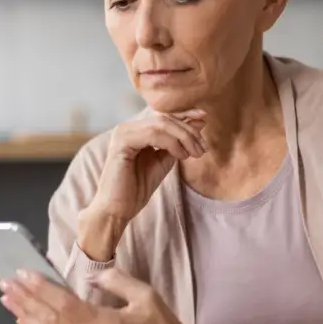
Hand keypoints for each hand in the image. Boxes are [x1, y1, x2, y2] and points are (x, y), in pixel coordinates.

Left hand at [0, 268, 215, 323]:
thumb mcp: (146, 296)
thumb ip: (116, 281)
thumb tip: (90, 277)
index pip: (65, 306)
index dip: (42, 289)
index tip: (24, 273)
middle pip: (50, 320)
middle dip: (25, 300)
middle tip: (5, 282)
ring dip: (25, 314)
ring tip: (8, 298)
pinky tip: (25, 319)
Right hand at [78, 109, 206, 259]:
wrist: (118, 210)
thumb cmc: (137, 188)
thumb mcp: (164, 161)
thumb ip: (178, 143)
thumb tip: (198, 122)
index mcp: (135, 130)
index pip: (163, 115)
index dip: (184, 114)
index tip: (204, 117)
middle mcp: (127, 127)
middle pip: (164, 118)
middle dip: (188, 130)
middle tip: (203, 148)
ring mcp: (122, 133)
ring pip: (160, 124)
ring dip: (183, 137)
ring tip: (195, 154)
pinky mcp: (121, 142)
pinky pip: (152, 134)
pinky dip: (171, 143)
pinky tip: (180, 155)